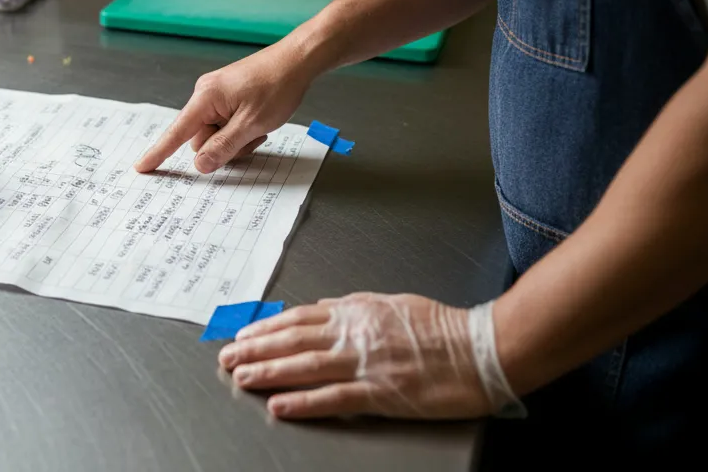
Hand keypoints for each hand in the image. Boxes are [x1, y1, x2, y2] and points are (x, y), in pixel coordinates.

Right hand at [135, 43, 314, 173]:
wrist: (298, 60)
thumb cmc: (277, 86)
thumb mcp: (252, 124)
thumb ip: (224, 147)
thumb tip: (199, 165)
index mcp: (206, 98)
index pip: (177, 132)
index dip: (159, 153)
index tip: (141, 168)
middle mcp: (206, 95)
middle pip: (201, 138)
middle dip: (223, 147)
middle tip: (252, 139)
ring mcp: (217, 95)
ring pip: (216, 134)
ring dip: (235, 140)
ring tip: (259, 129)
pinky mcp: (228, 97)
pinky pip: (225, 124)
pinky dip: (240, 130)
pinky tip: (259, 122)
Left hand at [217, 293, 520, 419]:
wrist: (481, 348)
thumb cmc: (442, 327)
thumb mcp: (391, 302)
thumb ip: (352, 305)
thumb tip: (320, 307)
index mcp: (356, 312)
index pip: (298, 320)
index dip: (265, 328)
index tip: (242, 336)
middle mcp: (354, 335)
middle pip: (293, 342)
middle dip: (255, 350)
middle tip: (226, 358)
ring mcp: (366, 363)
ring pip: (305, 367)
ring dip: (268, 373)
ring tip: (240, 378)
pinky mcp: (382, 392)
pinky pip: (334, 398)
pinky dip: (304, 402)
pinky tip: (280, 406)